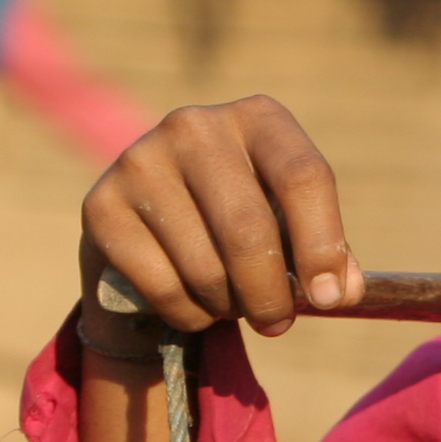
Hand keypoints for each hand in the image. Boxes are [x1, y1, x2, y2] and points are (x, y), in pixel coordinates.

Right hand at [79, 95, 362, 341]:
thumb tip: (339, 291)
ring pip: (205, 268)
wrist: (151, 222)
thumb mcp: (293, 226)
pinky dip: (190, 315)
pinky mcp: (101, 205)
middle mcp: (195, 126)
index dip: (322, 246)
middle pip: (248, 229)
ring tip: (234, 303)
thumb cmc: (244, 221)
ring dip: (230, 308)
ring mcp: (140, 160)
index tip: (328, 299)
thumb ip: (328, 256)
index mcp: (259, 118)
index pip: (303, 177)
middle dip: (270, 294)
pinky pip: (163, 288)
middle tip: (277, 323)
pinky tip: (194, 302)